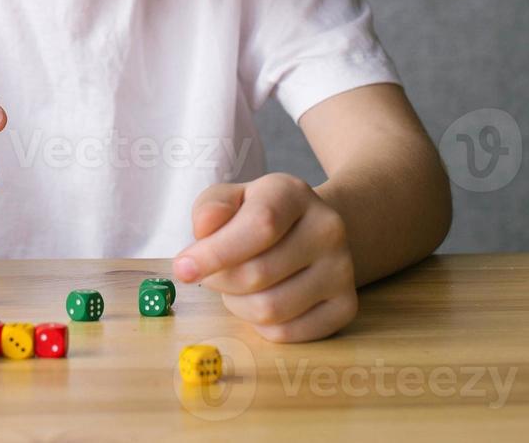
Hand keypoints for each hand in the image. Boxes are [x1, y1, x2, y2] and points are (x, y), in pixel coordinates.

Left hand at [172, 173, 356, 341]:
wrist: (310, 229)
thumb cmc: (258, 215)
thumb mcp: (231, 198)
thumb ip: (212, 208)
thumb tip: (203, 229)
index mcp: (294, 194)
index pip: (260, 226)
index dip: (216, 252)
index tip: (183, 268)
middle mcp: (327, 229)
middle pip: (258, 274)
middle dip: (220, 281)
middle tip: (211, 274)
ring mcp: (343, 270)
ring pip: (271, 310)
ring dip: (238, 305)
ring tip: (238, 286)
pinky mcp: (345, 306)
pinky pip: (287, 333)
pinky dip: (260, 326)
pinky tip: (260, 300)